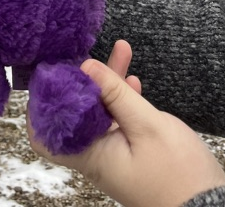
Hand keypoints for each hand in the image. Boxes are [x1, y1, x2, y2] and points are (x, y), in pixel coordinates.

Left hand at [28, 52, 224, 206]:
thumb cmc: (180, 175)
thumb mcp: (148, 126)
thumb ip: (116, 95)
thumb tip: (86, 67)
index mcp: (91, 156)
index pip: (46, 133)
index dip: (44, 103)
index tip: (55, 71)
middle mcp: (97, 156)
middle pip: (76, 112)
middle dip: (84, 79)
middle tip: (93, 50)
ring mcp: (113, 154)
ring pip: (100, 112)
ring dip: (109, 83)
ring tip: (122, 48)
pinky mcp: (130, 152)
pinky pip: (118, 120)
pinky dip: (123, 98)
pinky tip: (133, 79)